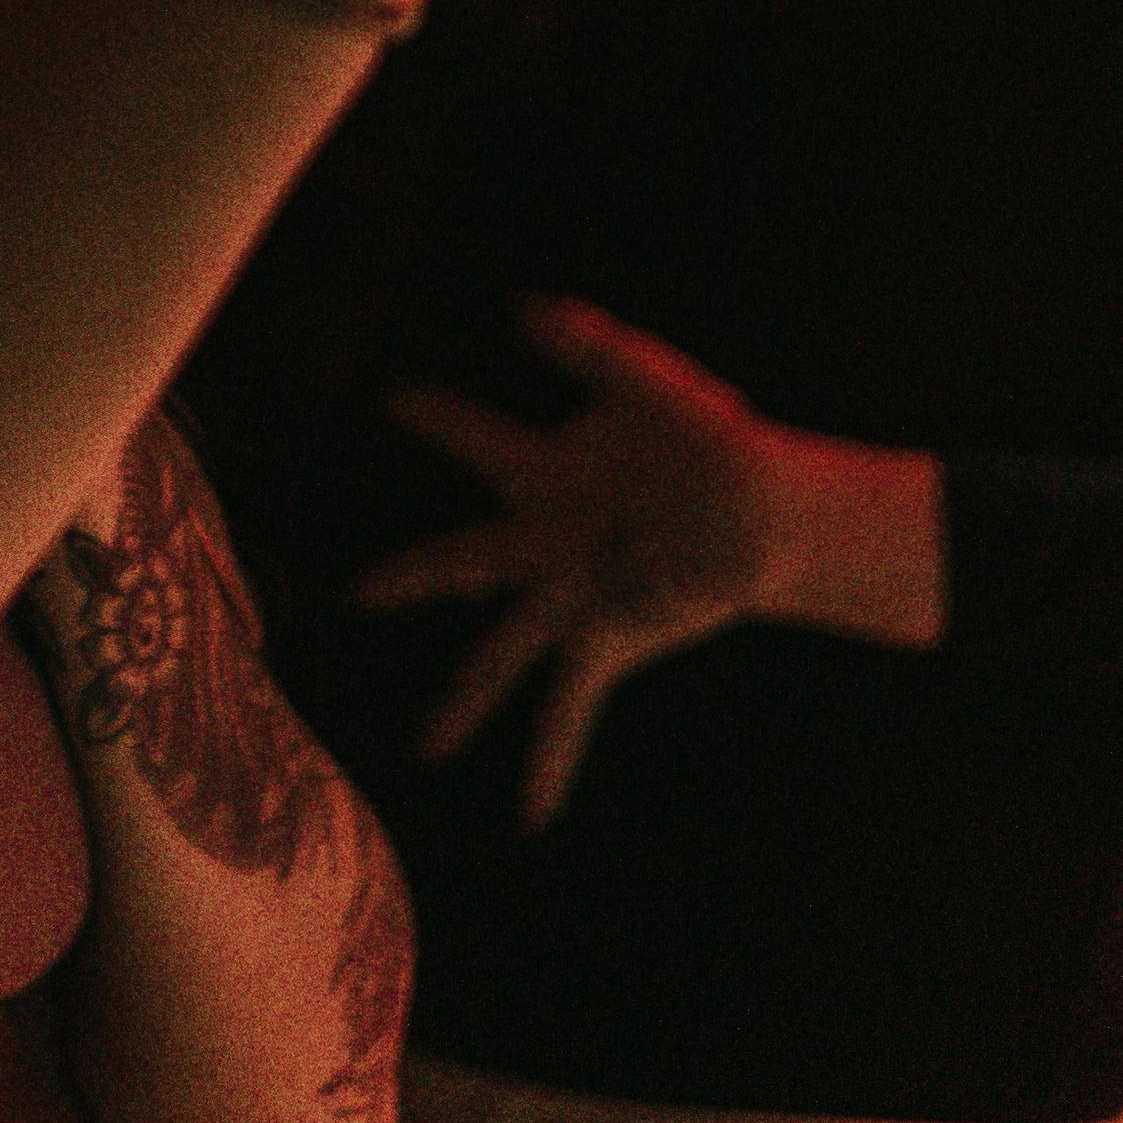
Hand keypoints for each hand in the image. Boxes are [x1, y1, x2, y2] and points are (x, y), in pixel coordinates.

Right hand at [358, 297, 939, 822]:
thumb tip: (521, 308)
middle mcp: (549, 543)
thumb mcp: (647, 382)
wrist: (768, 510)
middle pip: (463, 562)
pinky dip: (549, 761)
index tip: (390, 398)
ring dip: (462, 703)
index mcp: (549, 477)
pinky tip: (530, 813)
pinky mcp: (610, 639)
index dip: (434, 416)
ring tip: (425, 753)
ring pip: (502, 655)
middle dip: (409, 577)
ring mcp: (575, 598)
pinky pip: (570, 706)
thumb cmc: (706, 439)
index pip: (477, 442)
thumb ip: (587, 346)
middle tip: (353, 592)